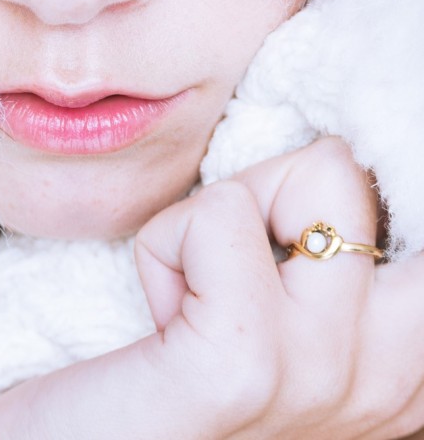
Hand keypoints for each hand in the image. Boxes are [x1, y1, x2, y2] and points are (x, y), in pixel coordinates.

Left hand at [0, 138, 423, 439]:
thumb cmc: (154, 400)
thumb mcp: (277, 330)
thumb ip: (325, 267)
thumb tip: (341, 153)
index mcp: (399, 370)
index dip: (379, 184)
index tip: (296, 226)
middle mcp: (386, 381)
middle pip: (374, 180)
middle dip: (300, 184)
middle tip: (240, 264)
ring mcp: (319, 380)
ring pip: (320, 173)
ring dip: (230, 211)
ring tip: (194, 295)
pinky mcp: (236, 370)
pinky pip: (222, 215)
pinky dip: (167, 241)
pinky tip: (155, 317)